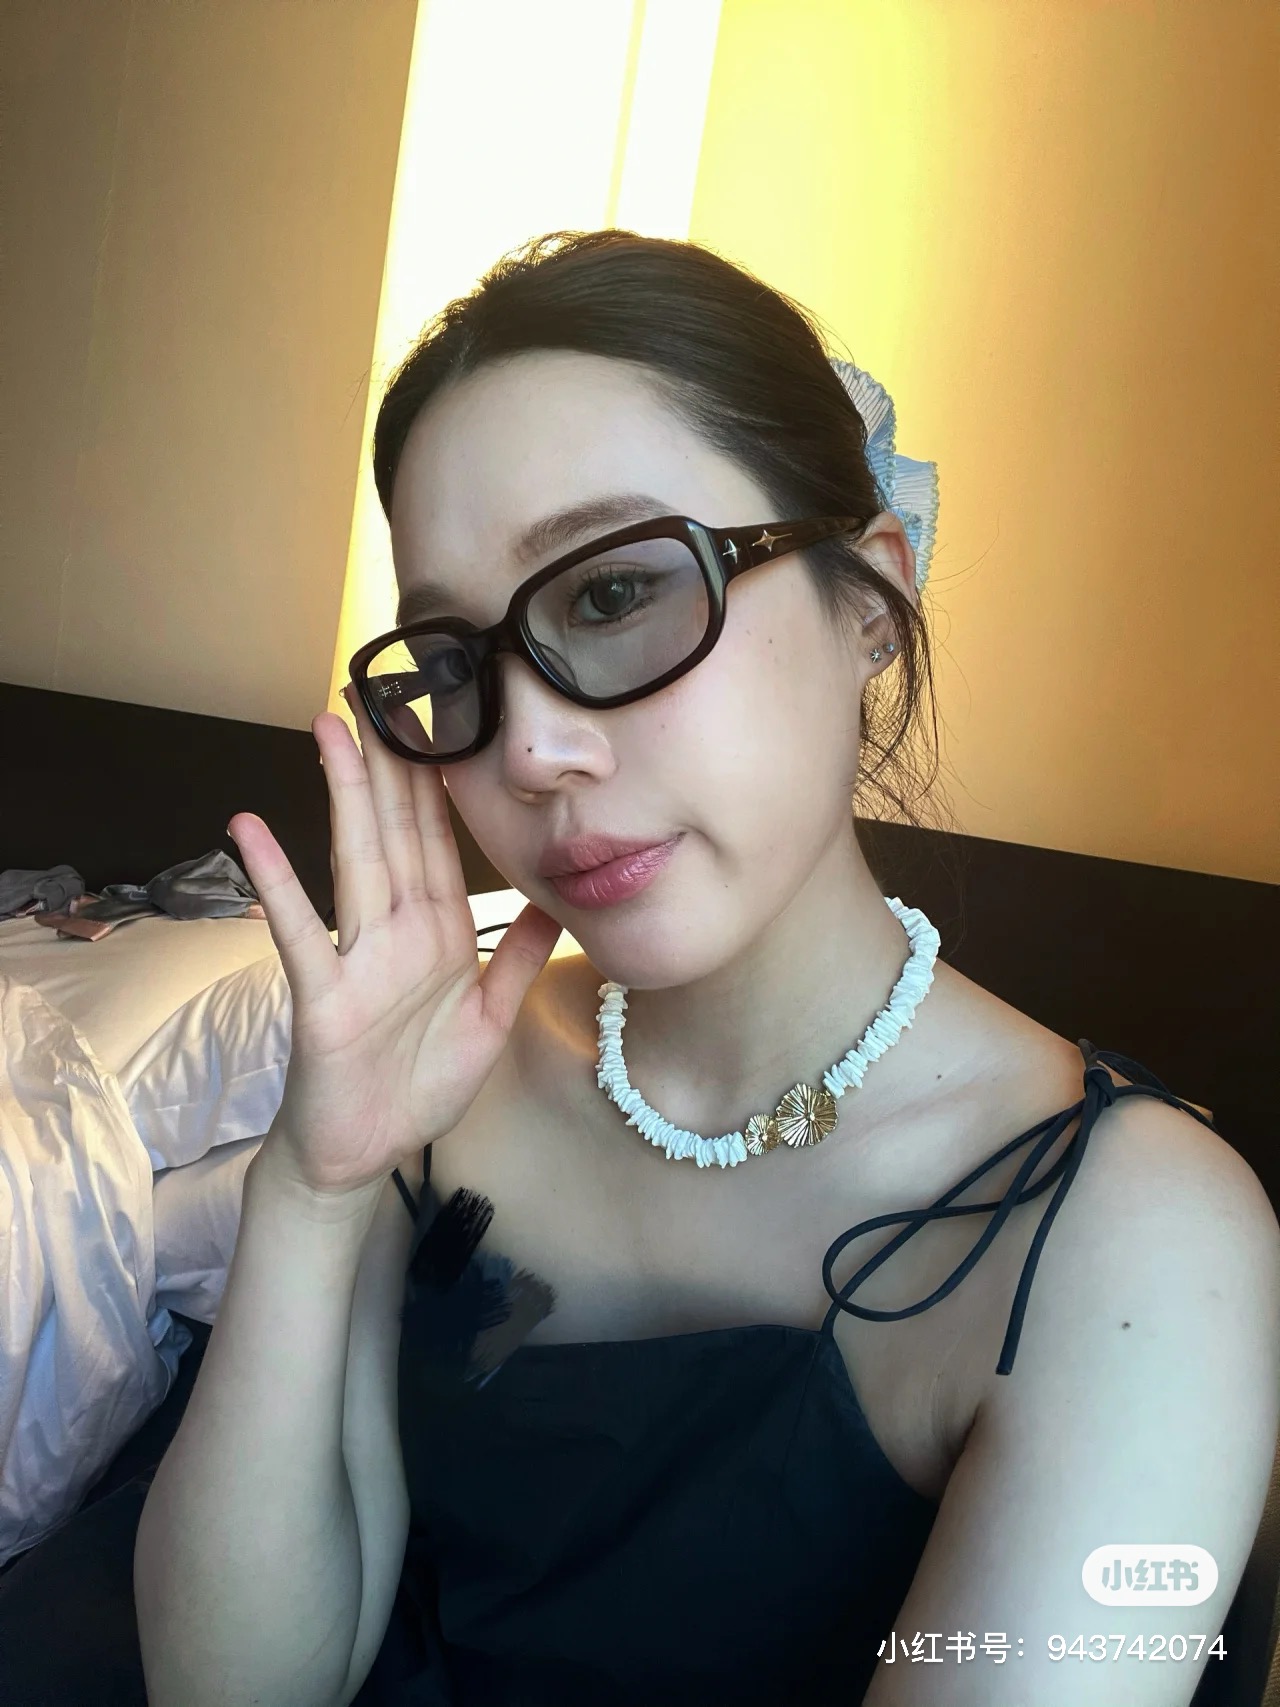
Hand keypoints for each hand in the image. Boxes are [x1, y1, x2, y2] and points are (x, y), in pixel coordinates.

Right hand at [226, 686, 561, 1196]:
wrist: (362, 1156)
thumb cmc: (418, 1086)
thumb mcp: (488, 1021)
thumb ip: (517, 960)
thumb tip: (557, 903)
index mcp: (440, 933)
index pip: (440, 840)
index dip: (439, 779)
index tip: (439, 714)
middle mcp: (397, 931)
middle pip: (394, 830)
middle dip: (389, 760)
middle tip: (376, 686)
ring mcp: (356, 957)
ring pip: (355, 859)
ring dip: (343, 795)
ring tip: (330, 729)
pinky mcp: (323, 994)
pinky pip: (301, 930)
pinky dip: (277, 883)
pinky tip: (252, 831)